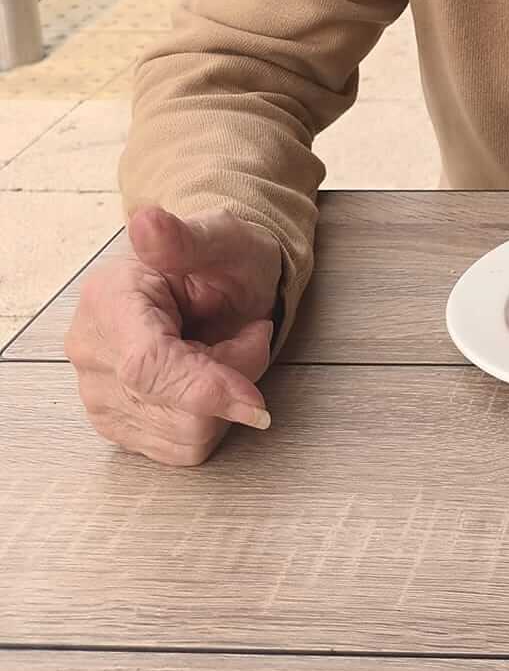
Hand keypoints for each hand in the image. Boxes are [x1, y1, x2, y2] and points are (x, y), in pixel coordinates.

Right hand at [64, 206, 282, 467]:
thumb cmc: (222, 258)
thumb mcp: (222, 236)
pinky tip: (211, 379)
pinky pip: (185, 447)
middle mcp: (91, 350)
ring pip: (185, 434)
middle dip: (232, 376)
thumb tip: (146, 223)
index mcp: (108, 299)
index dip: (204, 388)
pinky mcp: (119, 425)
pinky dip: (214, 418)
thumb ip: (187, 238)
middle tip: (249, 332)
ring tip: (226, 349)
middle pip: (174, 407)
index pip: (145, 365)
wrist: (213, 281)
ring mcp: (98, 394)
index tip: (255, 402)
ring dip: (226, 398)